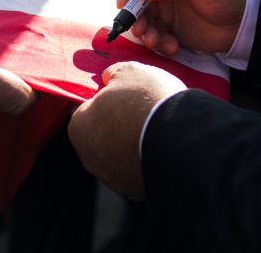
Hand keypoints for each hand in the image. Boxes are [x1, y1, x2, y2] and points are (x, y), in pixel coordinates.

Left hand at [68, 61, 184, 198]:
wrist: (181, 139)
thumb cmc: (148, 101)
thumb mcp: (129, 71)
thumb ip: (113, 74)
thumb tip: (109, 78)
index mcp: (79, 127)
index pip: (84, 109)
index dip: (102, 98)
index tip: (120, 93)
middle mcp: (89, 157)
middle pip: (100, 134)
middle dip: (116, 123)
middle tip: (139, 109)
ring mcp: (112, 177)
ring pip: (118, 155)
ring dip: (130, 143)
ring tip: (154, 127)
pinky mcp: (134, 190)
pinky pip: (136, 170)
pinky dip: (145, 160)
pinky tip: (160, 145)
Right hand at [116, 0, 244, 56]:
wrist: (244, 19)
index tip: (124, 1)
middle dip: (132, 11)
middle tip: (137, 28)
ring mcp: (160, 0)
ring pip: (138, 15)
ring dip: (143, 29)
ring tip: (155, 41)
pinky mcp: (165, 22)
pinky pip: (151, 32)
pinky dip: (157, 41)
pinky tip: (172, 46)